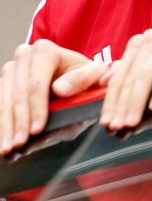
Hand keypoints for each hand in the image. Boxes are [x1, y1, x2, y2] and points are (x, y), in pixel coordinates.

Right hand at [0, 40, 106, 154]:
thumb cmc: (86, 79)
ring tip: (9, 149)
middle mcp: (24, 55)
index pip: (36, 83)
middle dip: (18, 122)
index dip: (35, 108)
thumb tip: (59, 89)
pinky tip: (3, 142)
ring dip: (5, 126)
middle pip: (17, 93)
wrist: (75, 81)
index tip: (37, 130)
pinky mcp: (4, 83)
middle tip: (19, 146)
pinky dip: (1, 125)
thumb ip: (82, 80)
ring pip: (3, 100)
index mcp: (46, 51)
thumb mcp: (94, 76)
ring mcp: (11, 69)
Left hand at [99, 29, 151, 130]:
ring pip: (148, 73)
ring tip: (132, 123)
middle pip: (131, 76)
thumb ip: (131, 80)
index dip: (111, 101)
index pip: (120, 76)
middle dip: (122, 105)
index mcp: (140, 43)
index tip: (106, 125)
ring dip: (138, 101)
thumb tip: (102, 83)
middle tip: (117, 128)